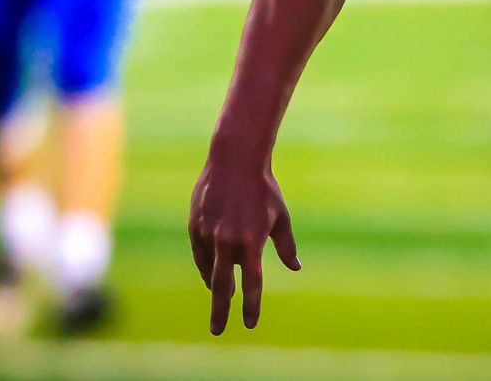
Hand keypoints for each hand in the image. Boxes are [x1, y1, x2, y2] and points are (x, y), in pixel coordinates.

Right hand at [189, 153, 300, 333]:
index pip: (252, 283)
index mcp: (252, 241)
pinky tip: (212, 275)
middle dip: (221, 311)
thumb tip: (295, 268)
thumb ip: (285, 246)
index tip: (250, 323)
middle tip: (218, 330)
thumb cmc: (263, 189)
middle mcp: (227, 241)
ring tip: (221, 299)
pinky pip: (200, 255)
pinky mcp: (195, 226)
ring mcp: (208, 234)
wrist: (235, 160)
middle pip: (223, 286)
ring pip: (210, 269)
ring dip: (216, 285)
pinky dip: (206, 267)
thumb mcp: (280, 217)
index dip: (251, 305)